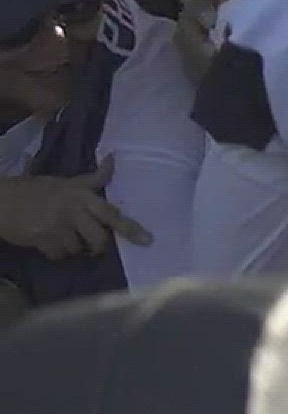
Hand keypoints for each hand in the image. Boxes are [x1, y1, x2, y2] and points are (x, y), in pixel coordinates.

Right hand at [0, 158, 152, 259]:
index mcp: (81, 194)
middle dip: (98, 246)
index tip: (148, 241)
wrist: (2, 199)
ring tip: (62, 237)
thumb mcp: (66, 181)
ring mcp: (58, 225)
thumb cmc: (36, 189)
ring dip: (73, 249)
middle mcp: (73, 209)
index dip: (131, 228)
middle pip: (99, 237)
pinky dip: (57, 253)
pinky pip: (60, 255)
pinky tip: (49, 242)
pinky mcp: (43, 238)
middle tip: (93, 246)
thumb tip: (114, 158)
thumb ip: (92, 179)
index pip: (111, 213)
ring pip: (78, 248)